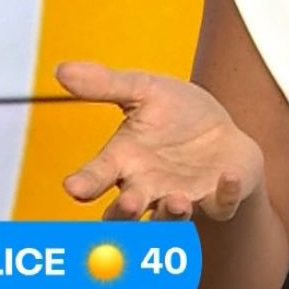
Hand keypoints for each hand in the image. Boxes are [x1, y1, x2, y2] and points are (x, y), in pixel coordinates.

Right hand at [55, 60, 266, 221]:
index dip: (85, 184)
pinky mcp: (217, 200)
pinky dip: (224, 195)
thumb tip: (61, 68)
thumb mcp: (144, 89)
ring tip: (176, 200)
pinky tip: (228, 177)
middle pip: (126, 213)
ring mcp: (181, 198)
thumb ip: (106, 84)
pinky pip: (221, 206)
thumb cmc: (174, 113)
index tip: (73, 187)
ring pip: (169, 220)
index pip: (96, 177)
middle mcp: (147, 187)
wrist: (220, 129)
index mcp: (123, 162)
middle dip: (127, 212)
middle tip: (130, 204)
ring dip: (171, 214)